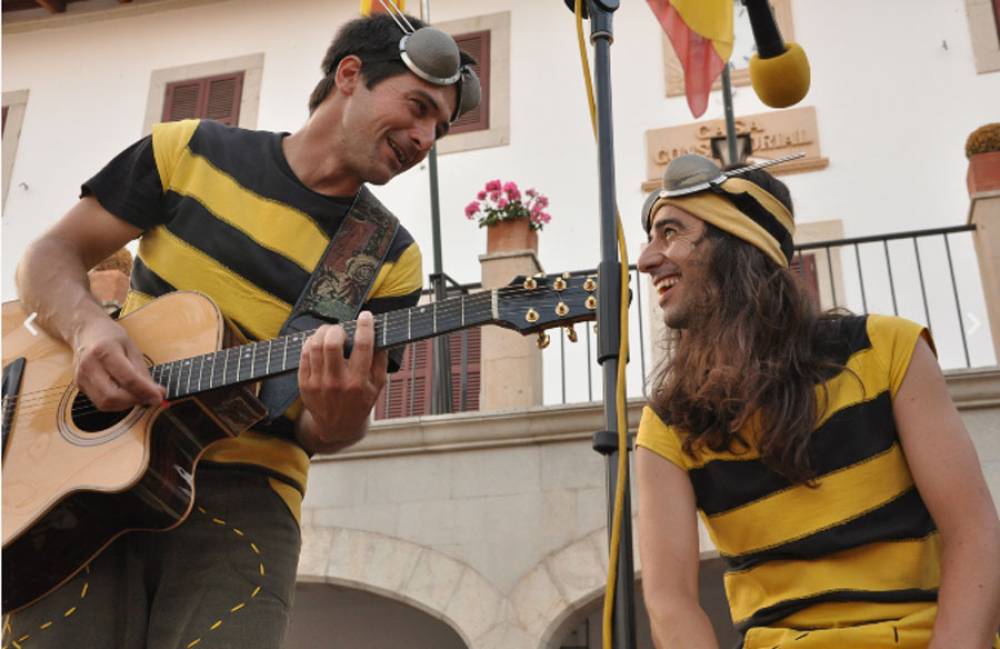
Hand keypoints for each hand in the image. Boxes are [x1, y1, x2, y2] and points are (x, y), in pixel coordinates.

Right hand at [72, 317, 164, 410]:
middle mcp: (90, 366)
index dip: (145, 391)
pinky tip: (124, 393)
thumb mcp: (132, 348)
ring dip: (126, 404)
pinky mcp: (79, 385)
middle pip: (112, 396)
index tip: (159, 397)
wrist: (86, 331)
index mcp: (105, 351)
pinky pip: (100, 402)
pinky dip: (116, 402)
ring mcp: (81, 377)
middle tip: (148, 397)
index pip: (127, 378)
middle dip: (134, 401)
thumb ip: (143, 373)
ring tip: (137, 394)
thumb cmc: (111, 337)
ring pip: (105, 403)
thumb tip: (158, 393)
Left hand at [297, 311, 387, 450]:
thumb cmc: (359, 403)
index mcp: (359, 382)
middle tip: (341, 329)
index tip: (366, 316)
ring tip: (329, 332)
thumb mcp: (377, 385)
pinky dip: (311, 343)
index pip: (363, 346)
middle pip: (332, 343)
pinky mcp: (305, 383)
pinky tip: (318, 342)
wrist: (336, 427)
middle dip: (337, 329)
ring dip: (322, 332)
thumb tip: (380, 334)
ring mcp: (318, 383)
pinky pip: (304, 354)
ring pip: (315, 346)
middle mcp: (337, 382)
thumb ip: (381, 361)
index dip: (365, 326)